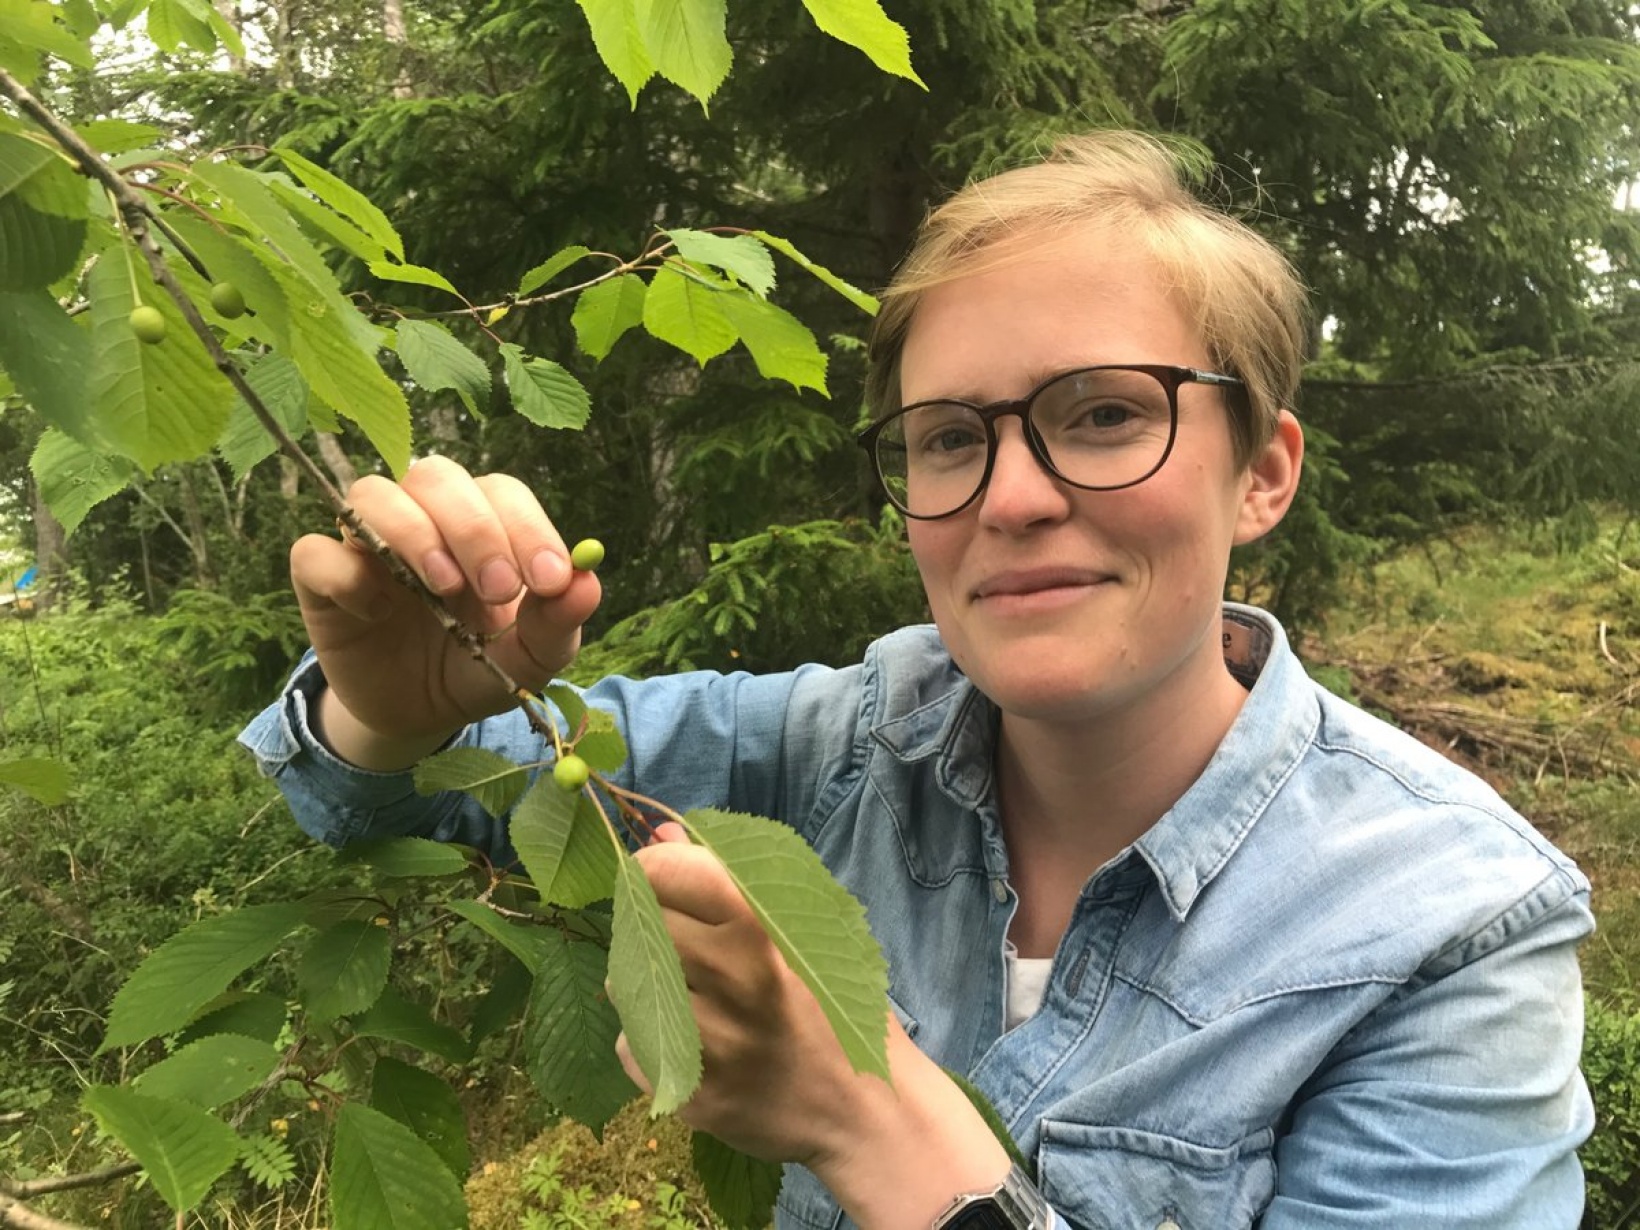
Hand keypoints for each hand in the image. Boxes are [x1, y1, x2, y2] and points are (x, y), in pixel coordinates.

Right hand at [289, 457, 601, 766]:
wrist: (419, 716)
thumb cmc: (479, 667)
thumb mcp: (529, 658)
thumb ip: (557, 622)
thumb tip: (587, 581)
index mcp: (482, 523)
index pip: (502, 493)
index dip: (527, 527)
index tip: (548, 581)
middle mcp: (422, 516)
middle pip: (438, 476)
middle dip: (474, 528)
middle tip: (497, 590)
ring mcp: (367, 541)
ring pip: (374, 492)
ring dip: (415, 534)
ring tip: (444, 588)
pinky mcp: (320, 578)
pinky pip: (315, 552)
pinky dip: (346, 573)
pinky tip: (375, 611)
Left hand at [615, 826, 1011, 1227]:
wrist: (862, 1110)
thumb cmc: (835, 1003)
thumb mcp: (805, 926)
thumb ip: (732, 875)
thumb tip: (663, 831)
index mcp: (762, 926)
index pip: (663, 872)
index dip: (652, 869)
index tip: (661, 879)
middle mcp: (732, 979)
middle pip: (640, 926)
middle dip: (651, 927)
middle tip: (685, 942)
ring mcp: (710, 1041)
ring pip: (626, 986)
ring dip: (647, 982)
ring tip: (693, 991)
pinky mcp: (691, 1093)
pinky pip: (633, 1046)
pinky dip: (651, 1039)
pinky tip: (695, 1041)